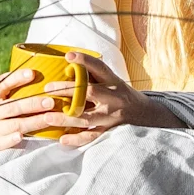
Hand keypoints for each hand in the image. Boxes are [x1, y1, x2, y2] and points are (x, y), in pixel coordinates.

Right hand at [0, 65, 61, 165]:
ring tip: (47, 119)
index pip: (3, 84)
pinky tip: (20, 136)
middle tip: (50, 101)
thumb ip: (7, 88)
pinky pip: (1, 142)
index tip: (32, 73)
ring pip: (13, 124)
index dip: (16, 78)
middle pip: (12, 106)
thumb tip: (33, 72)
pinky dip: (11, 139)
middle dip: (32, 103)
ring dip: (31, 122)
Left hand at [47, 55, 177, 145]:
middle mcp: (113, 98)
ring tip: (47, 117)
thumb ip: (94, 75)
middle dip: (67, 90)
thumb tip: (67, 63)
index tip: (69, 55)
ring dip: (66, 118)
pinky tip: (62, 139)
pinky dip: (77, 139)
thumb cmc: (121, 95)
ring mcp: (111, 116)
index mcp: (113, 82)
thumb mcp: (112, 81)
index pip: (99, 68)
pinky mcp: (110, 131)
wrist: (145, 115)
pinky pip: (92, 137)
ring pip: (86, 117)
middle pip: (88, 92)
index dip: (84, 60)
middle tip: (47, 89)